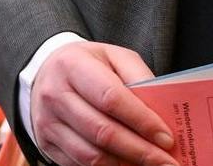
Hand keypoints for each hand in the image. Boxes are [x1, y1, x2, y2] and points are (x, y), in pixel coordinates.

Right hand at [31, 42, 176, 165]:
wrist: (46, 71)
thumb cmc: (88, 64)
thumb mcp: (114, 56)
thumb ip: (138, 77)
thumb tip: (161, 111)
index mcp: (72, 65)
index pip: (111, 98)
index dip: (141, 120)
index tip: (167, 138)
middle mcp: (55, 95)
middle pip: (102, 132)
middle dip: (140, 151)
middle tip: (167, 161)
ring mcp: (47, 122)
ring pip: (91, 155)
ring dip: (125, 164)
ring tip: (151, 165)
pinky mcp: (46, 143)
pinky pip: (80, 164)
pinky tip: (127, 164)